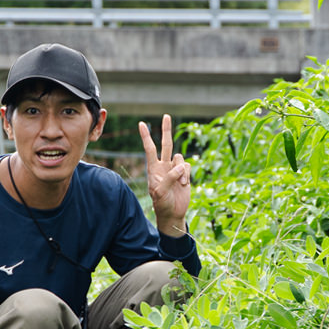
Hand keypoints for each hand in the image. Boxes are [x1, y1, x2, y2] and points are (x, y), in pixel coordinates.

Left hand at [138, 114, 190, 232]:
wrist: (173, 213)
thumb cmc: (162, 204)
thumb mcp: (161, 192)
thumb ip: (169, 178)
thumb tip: (179, 166)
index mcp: (153, 169)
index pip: (149, 149)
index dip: (146, 137)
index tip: (141, 124)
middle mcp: (163, 166)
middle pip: (166, 144)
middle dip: (166, 130)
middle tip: (166, 116)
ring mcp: (174, 169)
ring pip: (180, 158)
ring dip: (181, 170)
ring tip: (180, 184)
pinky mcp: (184, 174)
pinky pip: (187, 166)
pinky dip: (187, 175)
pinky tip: (184, 185)